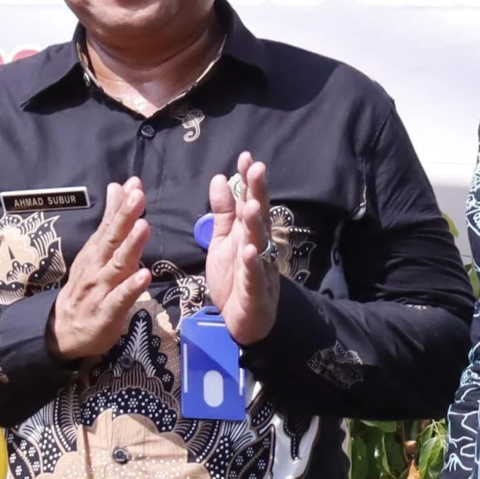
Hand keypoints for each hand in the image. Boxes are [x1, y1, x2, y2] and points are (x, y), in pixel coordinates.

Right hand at [48, 179, 153, 360]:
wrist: (62, 331)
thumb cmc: (86, 289)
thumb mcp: (95, 252)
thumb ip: (110, 222)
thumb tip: (117, 187)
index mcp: (96, 252)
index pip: (109, 225)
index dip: (122, 205)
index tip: (134, 184)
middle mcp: (96, 267)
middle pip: (112, 240)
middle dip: (125, 218)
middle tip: (138, 197)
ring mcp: (100, 290)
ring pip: (117, 266)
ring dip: (130, 247)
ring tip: (143, 227)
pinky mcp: (106, 313)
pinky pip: (120, 299)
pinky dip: (131, 287)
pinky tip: (144, 275)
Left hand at [203, 150, 279, 346]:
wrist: (243, 321)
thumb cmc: (234, 278)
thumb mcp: (222, 242)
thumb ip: (223, 213)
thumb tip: (219, 179)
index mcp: (248, 233)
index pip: (250, 201)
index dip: (248, 181)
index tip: (245, 157)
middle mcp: (258, 246)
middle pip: (258, 216)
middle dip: (257, 193)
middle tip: (256, 168)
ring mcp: (260, 269)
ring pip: (259, 244)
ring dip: (255, 225)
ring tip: (250, 205)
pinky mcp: (255, 293)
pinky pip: (254, 277)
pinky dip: (252, 265)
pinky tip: (249, 251)